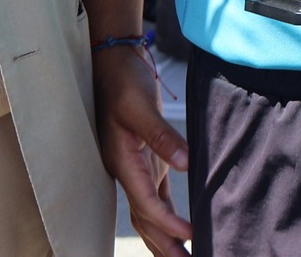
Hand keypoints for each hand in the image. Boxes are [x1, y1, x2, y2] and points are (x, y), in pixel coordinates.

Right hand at [92, 46, 192, 255]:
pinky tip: (181, 229)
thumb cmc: (123, 80)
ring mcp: (133, 167)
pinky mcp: (143, 159)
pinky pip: (154, 195)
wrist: (111, 61)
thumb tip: (184, 163)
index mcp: (122, 161)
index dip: (167, 223)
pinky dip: (166, 214)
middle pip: (146, 219)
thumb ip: (161, 136)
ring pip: (148, 213)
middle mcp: (126, 170)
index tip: (189, 237)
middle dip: (164, 244)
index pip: (146, 203)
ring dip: (164, 236)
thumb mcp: (140, 105)